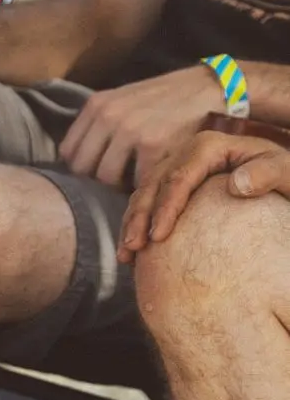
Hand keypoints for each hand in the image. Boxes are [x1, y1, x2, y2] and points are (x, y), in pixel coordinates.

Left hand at [57, 66, 219, 189]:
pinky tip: (158, 176)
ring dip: (121, 185)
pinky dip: (146, 184)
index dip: (84, 168)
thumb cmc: (170, 100)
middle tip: (121, 179)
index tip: (101, 172)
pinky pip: (136, 181)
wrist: (215, 88)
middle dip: (99, 179)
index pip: (68, 153)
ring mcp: (130, 130)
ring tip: (139, 179)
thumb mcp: (126, 100)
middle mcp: (108, 115)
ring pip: (105, 179)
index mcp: (98, 105)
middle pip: (82, 169)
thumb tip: (77, 160)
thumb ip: (101, 124)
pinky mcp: (155, 146)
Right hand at [121, 126, 289, 261]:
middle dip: (139, 216)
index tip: (159, 237)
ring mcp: (178, 166)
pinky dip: (138, 222)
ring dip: (131, 222)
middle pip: (154, 184)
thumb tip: (236, 185)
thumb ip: (268, 172)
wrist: (278, 173)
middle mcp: (187, 153)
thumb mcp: (286, 169)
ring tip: (126, 253)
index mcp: (208, 146)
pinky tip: (133, 248)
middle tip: (134, 247)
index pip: (179, 177)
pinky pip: (149, 200)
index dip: (165, 207)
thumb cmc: (284, 174)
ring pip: (144, 192)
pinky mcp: (175, 182)